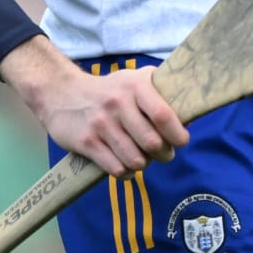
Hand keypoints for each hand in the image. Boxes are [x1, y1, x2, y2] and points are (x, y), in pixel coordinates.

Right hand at [0, 35, 188, 176]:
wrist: (62, 94)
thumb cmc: (110, 90)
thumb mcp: (134, 80)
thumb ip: (160, 92)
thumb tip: (190, 114)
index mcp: (135, 86)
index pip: (163, 115)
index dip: (178, 134)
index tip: (181, 141)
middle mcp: (118, 104)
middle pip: (152, 143)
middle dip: (164, 154)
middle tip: (163, 153)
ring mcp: (102, 124)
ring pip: (136, 160)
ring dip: (143, 164)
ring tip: (142, 157)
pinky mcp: (87, 143)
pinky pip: (117, 170)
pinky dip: (125, 172)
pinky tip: (124, 163)